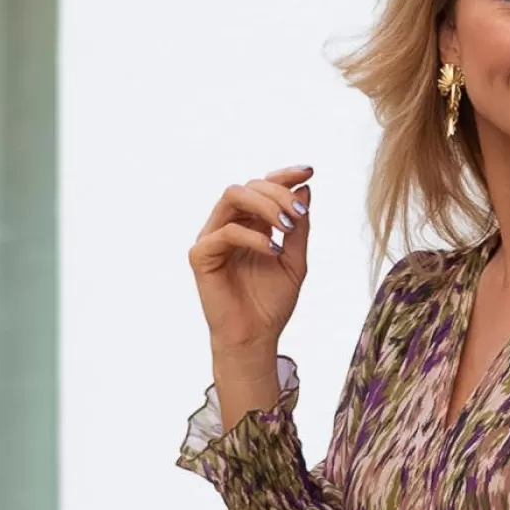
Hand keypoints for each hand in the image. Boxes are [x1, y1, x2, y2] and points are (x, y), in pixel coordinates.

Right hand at [188, 164, 313, 373]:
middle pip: (248, 186)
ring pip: (232, 197)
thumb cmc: (270, 303)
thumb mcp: (295, 260)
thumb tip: (304, 188)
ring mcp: (212, 238)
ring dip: (265, 205)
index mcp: (249, 223)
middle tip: (299, 214)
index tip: (308, 171)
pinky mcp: (201, 255)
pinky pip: (226, 231)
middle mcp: (228, 225)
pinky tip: (273, 251)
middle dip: (278, 194)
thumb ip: (299, 226)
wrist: (255, 338)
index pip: (262, 187)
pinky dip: (254, 236)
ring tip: (287, 227)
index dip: (284, 175)